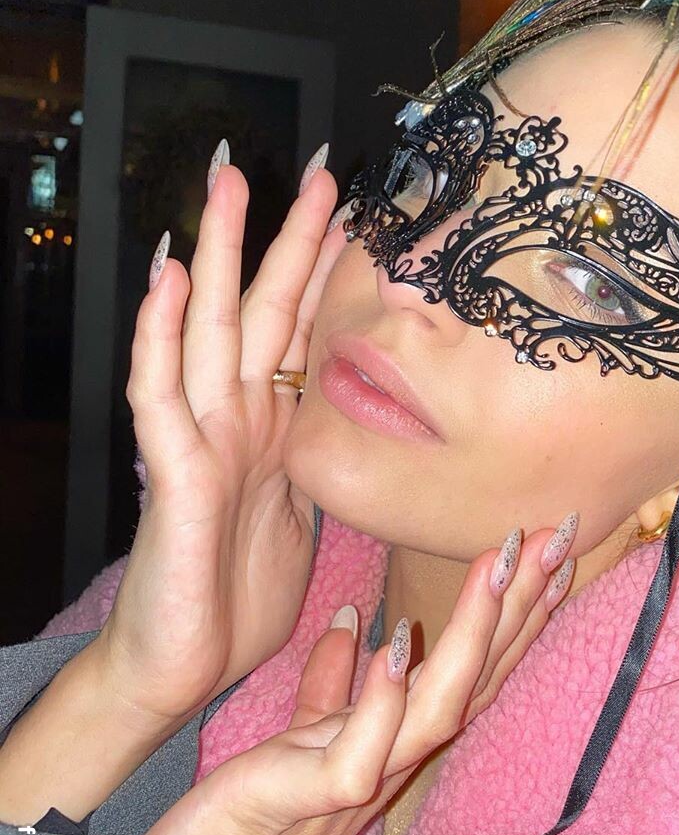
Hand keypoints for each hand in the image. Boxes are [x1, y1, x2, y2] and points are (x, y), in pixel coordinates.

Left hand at [91, 527, 573, 834]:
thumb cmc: (248, 821)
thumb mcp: (300, 738)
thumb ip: (332, 687)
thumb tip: (350, 620)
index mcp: (396, 740)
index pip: (473, 669)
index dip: (516, 612)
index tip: (548, 550)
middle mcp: (394, 761)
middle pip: (477, 680)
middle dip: (521, 607)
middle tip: (557, 536)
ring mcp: (358, 785)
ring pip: (437, 711)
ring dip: (472, 637)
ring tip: (494, 568)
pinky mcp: (308, 803)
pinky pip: (358, 758)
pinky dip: (383, 702)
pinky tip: (398, 645)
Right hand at [97, 145, 344, 725]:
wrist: (181, 665)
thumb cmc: (235, 595)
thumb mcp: (300, 516)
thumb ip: (313, 461)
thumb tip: (343, 420)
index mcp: (274, 428)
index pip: (303, 331)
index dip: (328, 273)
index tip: (360, 212)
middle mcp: (237, 419)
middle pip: (262, 310)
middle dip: (285, 238)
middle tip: (315, 169)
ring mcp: (200, 438)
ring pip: (210, 329)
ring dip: (220, 255)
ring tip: (228, 185)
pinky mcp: (172, 472)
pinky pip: (161, 392)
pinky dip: (161, 334)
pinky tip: (169, 277)